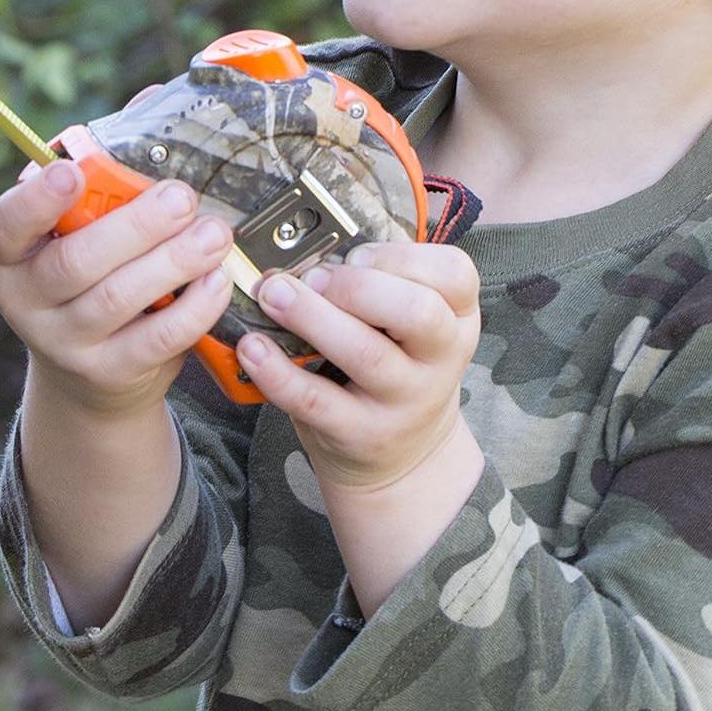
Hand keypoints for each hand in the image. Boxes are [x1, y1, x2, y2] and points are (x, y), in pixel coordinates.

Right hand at [0, 82, 236, 418]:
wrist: (96, 370)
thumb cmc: (97, 268)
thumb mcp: (88, 223)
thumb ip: (114, 166)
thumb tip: (156, 98)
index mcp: (13, 251)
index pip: (6, 225)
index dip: (36, 201)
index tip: (69, 173)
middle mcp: (29, 299)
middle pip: (76, 263)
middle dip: (135, 227)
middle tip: (183, 197)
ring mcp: (67, 342)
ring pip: (117, 300)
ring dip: (174, 262)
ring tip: (215, 233)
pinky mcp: (112, 372)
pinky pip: (156, 340)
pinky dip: (194, 308)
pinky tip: (219, 280)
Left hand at [236, 241, 481, 495]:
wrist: (404, 456)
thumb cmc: (398, 365)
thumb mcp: (414, 326)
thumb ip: (382, 286)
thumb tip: (312, 257)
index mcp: (458, 318)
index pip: (455, 275)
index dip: (403, 257)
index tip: (358, 255)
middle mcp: (441, 359)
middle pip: (417, 311)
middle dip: (358, 285)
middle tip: (316, 277)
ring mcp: (405, 400)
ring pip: (366, 353)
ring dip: (312, 316)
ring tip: (273, 294)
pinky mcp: (360, 433)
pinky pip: (316, 400)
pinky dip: (279, 372)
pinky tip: (253, 347)